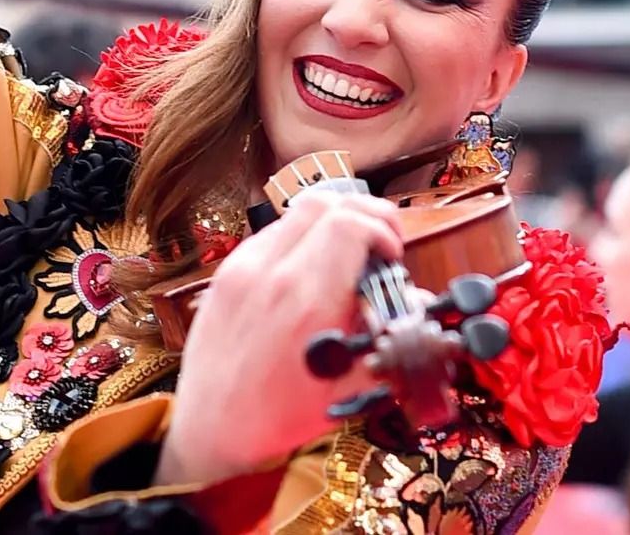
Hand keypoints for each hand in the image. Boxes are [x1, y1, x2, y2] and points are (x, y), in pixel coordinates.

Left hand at [156, 192, 403, 485]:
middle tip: (380, 246)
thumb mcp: (349, 385)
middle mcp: (271, 272)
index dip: (384, 230)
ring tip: (348, 258)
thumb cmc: (281, 415)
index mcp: (306, 299)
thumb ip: (390, 338)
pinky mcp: (225, 272)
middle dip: (365, 215)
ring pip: (297, 212)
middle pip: (327, 202)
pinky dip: (302, 239)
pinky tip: (312, 272)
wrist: (211, 428)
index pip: (351, 223)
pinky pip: (272, 233)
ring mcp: (242, 267)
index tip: (393, 258)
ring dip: (333, 223)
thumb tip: (418, 302)